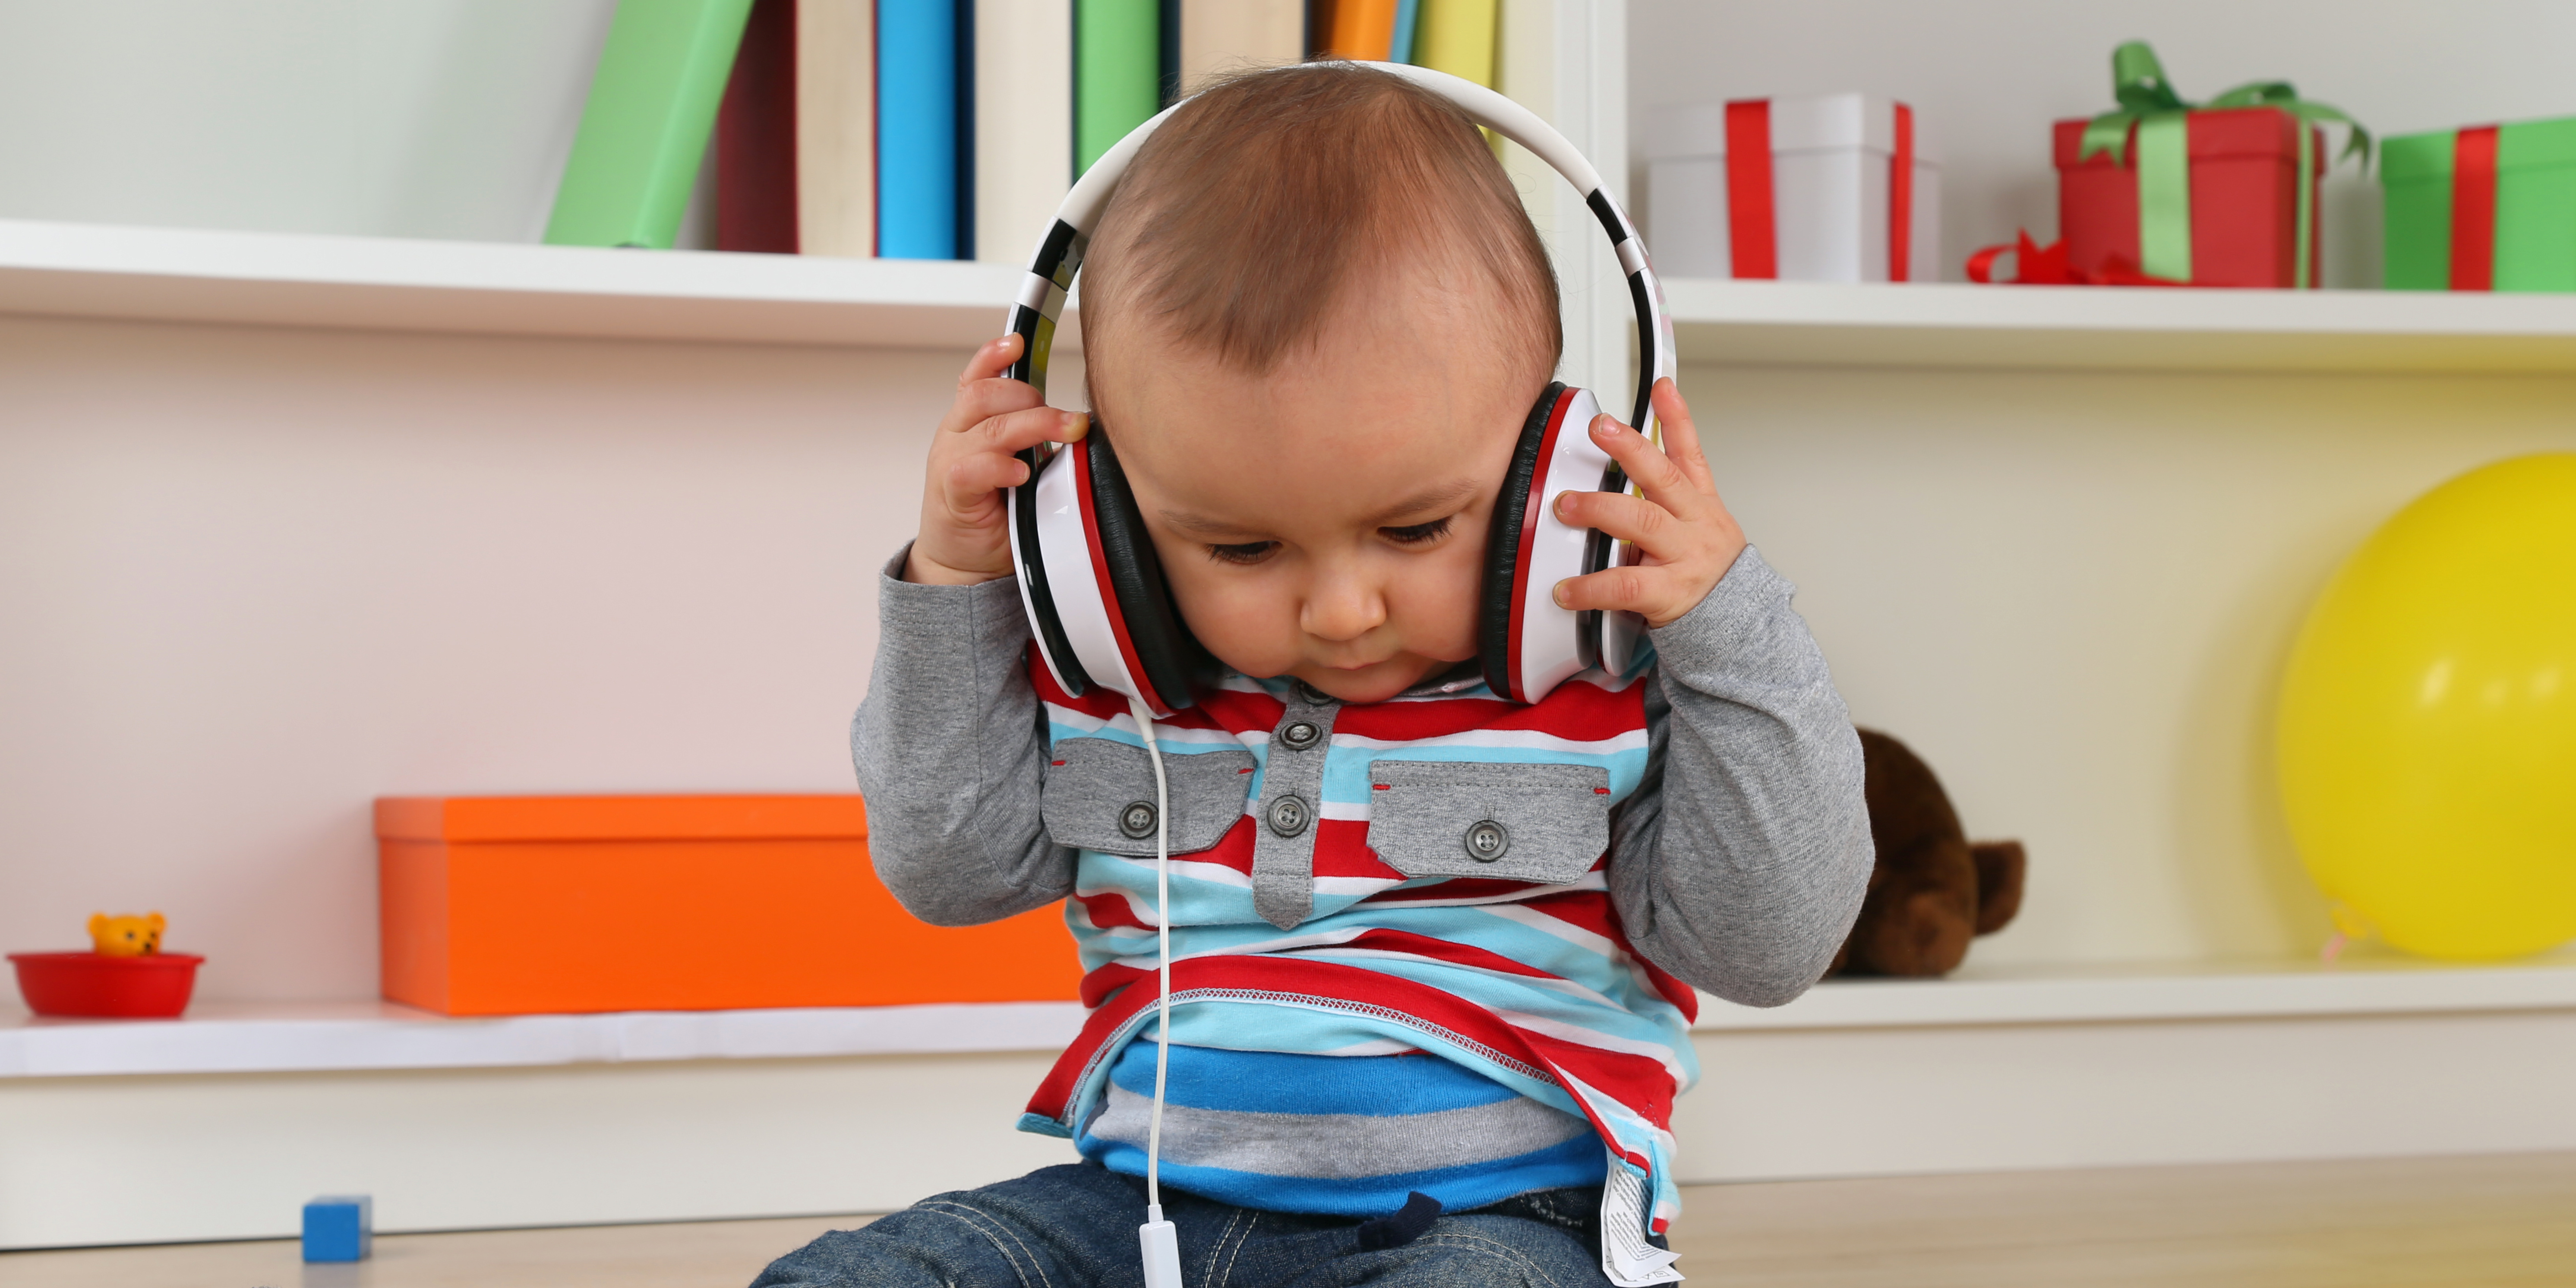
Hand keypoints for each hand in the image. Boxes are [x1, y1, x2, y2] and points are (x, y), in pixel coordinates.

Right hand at [904, 333, 1091, 584]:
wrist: (965, 561)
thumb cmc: (996, 511)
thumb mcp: (1018, 462)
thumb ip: (1034, 437)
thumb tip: (1080, 421)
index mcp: (970, 422)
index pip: (976, 378)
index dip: (994, 356)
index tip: (1019, 343)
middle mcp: (956, 435)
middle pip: (987, 395)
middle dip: (1032, 398)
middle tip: (1070, 421)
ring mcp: (950, 462)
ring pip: (989, 428)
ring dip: (1034, 426)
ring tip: (1065, 433)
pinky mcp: (952, 494)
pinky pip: (970, 469)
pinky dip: (1000, 466)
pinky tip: (1021, 473)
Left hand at [1549, 378, 1746, 628]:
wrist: (1735, 625)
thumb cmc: (1703, 573)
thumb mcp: (1696, 524)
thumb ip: (1667, 490)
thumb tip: (1628, 452)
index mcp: (1700, 505)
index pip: (1691, 454)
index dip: (1678, 418)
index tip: (1662, 387)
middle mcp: (1695, 524)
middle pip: (1663, 477)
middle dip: (1630, 449)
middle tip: (1600, 429)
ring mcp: (1684, 556)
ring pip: (1642, 522)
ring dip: (1599, 508)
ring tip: (1565, 505)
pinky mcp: (1669, 592)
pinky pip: (1625, 584)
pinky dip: (1591, 586)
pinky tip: (1567, 588)